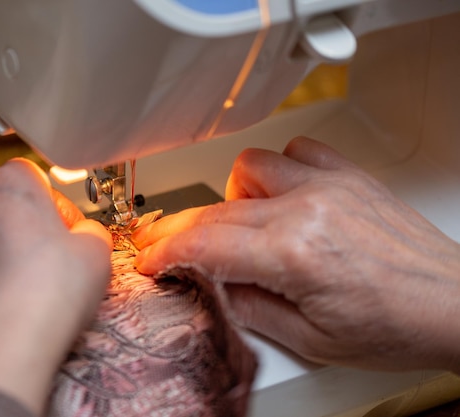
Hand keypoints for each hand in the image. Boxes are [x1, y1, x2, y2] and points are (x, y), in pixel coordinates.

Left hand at [0, 158, 111, 413]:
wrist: (12, 340)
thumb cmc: (54, 291)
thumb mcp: (96, 252)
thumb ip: (90, 232)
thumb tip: (85, 235)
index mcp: (12, 185)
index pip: (30, 175)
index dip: (51, 202)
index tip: (64, 231)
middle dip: (3, 208)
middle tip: (29, 242)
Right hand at [132, 137, 459, 372]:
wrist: (453, 305)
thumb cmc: (394, 327)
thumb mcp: (309, 340)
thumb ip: (248, 307)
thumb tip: (213, 284)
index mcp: (293, 254)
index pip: (204, 245)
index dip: (166, 253)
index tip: (151, 261)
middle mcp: (307, 208)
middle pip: (215, 209)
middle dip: (180, 229)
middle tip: (168, 246)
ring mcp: (328, 185)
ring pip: (249, 167)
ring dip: (232, 198)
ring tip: (242, 227)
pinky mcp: (348, 175)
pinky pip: (296, 150)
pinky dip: (277, 171)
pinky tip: (282, 198)